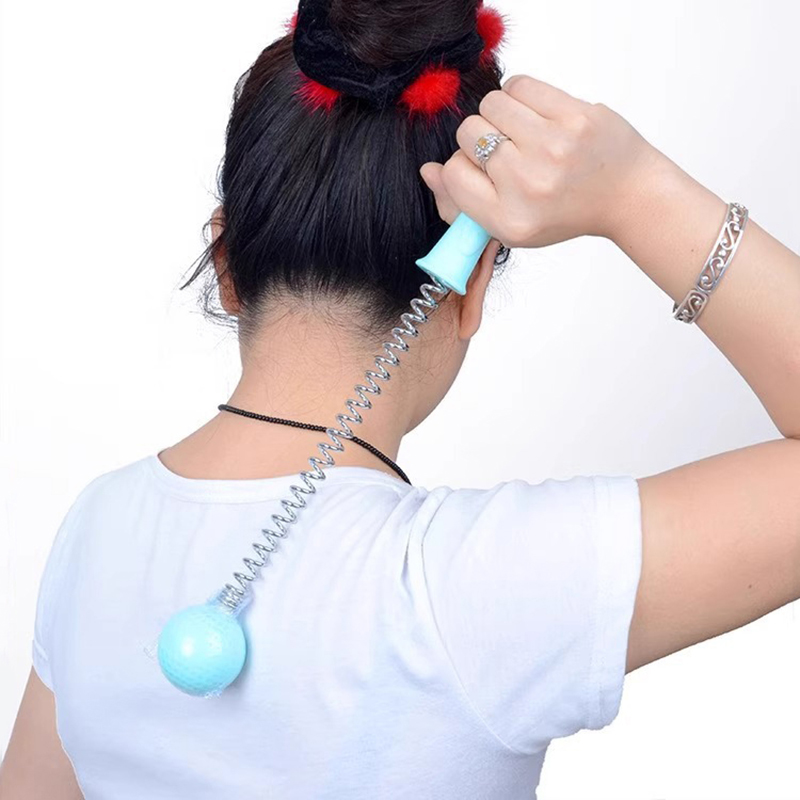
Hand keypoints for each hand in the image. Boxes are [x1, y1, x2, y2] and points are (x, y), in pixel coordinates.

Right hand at [419, 74, 663, 247]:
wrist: (626, 194)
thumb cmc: (564, 210)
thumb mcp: (511, 225)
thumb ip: (464, 203)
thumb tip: (428, 171)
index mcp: (509, 221)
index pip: (453, 174)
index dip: (462, 166)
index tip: (485, 172)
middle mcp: (528, 186)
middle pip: (468, 134)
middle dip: (481, 137)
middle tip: (507, 150)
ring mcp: (553, 149)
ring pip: (491, 105)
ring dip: (500, 113)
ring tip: (521, 130)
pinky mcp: (574, 117)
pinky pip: (520, 85)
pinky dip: (520, 95)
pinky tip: (535, 114)